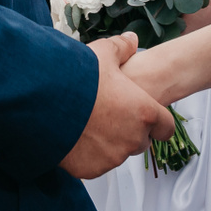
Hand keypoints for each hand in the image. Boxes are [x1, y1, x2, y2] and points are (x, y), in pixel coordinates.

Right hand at [59, 34, 173, 177]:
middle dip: (130, 130)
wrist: (44, 104)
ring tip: (89, 122)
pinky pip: (97, 163)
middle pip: (141, 140)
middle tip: (109, 114)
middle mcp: (133, 139)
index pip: (166, 127)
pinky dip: (90, 154)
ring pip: (118, 152)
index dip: (158, 121)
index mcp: (143, 112)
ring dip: (110, 142)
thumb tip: (131, 40)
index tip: (146, 116)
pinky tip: (76, 135)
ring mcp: (113, 157)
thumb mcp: (102, 55)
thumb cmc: (77, 79)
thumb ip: (122, 48)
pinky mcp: (92, 170)